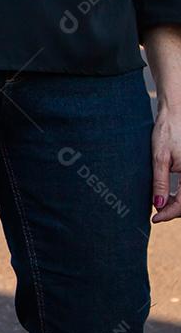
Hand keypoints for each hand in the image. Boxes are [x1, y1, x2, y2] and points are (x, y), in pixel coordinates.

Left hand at [151, 102, 179, 222]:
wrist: (176, 114)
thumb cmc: (167, 132)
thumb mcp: (159, 158)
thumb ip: (159, 182)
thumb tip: (158, 205)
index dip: (169, 213)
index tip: (154, 219)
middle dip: (174, 210)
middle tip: (156, 212)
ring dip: (178, 203)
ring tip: (161, 203)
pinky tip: (168, 194)